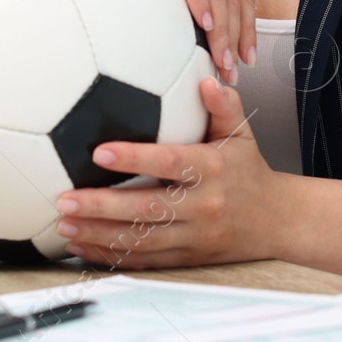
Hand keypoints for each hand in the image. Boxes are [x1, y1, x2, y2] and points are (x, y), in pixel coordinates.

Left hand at [53, 78, 283, 268]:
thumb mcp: (243, 135)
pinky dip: (112, 257)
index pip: (169, 162)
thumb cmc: (249, 171)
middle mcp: (203, 206)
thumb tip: (205, 80)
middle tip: (64, 200)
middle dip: (102, 206)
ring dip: (99, 235)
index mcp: (213, 169)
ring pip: (141, 240)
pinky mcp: (188, 259)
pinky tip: (82, 248)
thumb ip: (223, 106)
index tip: (99, 152)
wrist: (278, 222)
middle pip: (147, 209)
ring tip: (64, 226)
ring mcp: (195, 237)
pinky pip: (146, 261)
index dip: (133, 158)